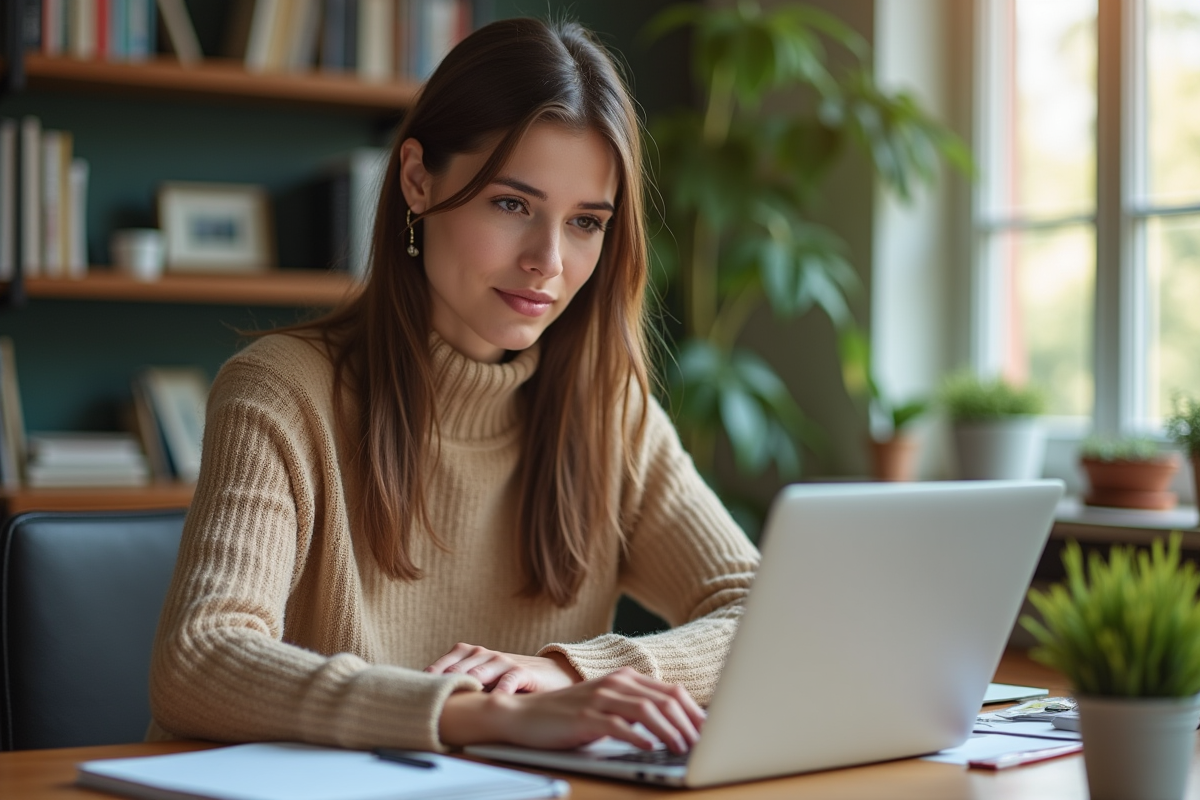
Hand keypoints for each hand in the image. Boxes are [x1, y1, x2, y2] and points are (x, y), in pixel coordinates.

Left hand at [425, 643, 581, 693]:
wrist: (550, 674)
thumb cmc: (507, 681)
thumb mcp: (482, 681)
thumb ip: (460, 687)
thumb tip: (426, 704)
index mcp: (469, 655)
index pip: (443, 664)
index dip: (429, 679)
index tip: (414, 696)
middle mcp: (483, 654)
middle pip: (458, 668)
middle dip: (444, 684)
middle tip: (428, 701)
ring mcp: (503, 661)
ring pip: (480, 670)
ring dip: (468, 683)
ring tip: (456, 697)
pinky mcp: (523, 671)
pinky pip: (510, 678)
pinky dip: (502, 687)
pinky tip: (495, 698)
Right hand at [439, 668, 705, 753]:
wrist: (524, 715)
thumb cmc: (567, 716)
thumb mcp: (606, 707)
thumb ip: (635, 710)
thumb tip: (674, 727)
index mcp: (625, 678)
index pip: (670, 692)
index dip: (694, 712)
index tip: (710, 732)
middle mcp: (615, 683)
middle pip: (664, 699)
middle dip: (688, 723)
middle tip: (703, 744)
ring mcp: (599, 697)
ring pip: (646, 710)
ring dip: (669, 731)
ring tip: (682, 748)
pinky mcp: (584, 716)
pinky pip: (618, 725)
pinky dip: (638, 737)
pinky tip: (650, 749)